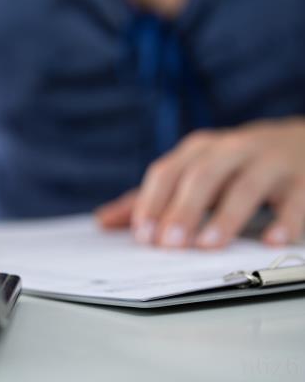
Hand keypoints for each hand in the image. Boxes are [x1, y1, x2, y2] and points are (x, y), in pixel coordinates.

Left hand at [96, 118, 304, 248]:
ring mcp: (270, 162)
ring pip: (246, 185)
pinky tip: (272, 242)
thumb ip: (151, 198)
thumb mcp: (193, 173)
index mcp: (199, 150)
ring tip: (208, 245)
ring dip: (226, 216)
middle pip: (201, 176)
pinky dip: (286, 220)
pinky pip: (297, 198)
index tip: (142, 236)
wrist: (301, 143)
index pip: (167, 172)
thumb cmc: (234, 165)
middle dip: (182, 210)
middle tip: (169, 244)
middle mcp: (232, 150)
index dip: (152, 203)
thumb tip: (103, 222)